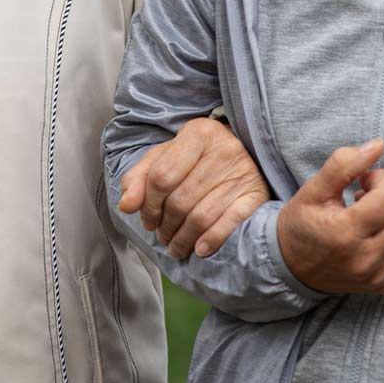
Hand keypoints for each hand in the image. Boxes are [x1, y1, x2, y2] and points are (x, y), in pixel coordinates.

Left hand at [117, 117, 271, 259]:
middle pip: (179, 201)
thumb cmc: (199, 158)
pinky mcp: (257, 194)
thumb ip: (140, 177)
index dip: (148, 205)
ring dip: (183, 239)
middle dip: (165, 226)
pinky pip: (230, 223)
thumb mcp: (166, 157)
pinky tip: (200, 249)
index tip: (147, 219)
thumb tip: (126, 205)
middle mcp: (223, 149)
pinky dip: (211, 240)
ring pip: (201, 217)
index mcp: (198, 133)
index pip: (161, 176)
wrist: (249, 153)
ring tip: (176, 246)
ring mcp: (243, 171)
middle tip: (162, 235)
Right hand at [275, 139, 383, 293]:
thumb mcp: (313, 190)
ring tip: (376, 215)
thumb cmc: (302, 224)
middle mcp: (366, 259)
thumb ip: (344, 164)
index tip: (363, 180)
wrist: (292, 269)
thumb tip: (379, 144)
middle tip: (369, 196)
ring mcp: (380, 275)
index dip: (382, 179)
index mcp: (345, 234)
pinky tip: (383, 230)